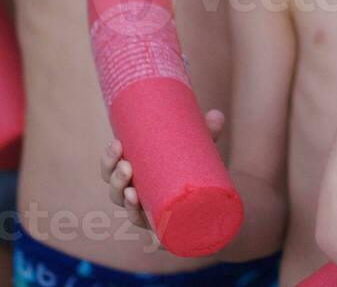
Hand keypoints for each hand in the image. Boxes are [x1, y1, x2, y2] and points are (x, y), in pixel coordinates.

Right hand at [101, 108, 224, 232]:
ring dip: (126, 202)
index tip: (116, 143)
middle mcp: (138, 196)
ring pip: (130, 211)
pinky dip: (147, 231)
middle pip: (116, 191)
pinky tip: (146, 227)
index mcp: (137, 175)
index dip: (108, 159)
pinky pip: (153, 234)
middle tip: (126, 164)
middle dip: (115, 178)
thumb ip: (209, 133)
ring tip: (133, 191)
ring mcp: (150, 213)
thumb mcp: (201, 149)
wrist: (215, 201)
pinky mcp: (166, 228)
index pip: (112, 170)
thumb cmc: (198, 169)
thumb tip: (216, 114)